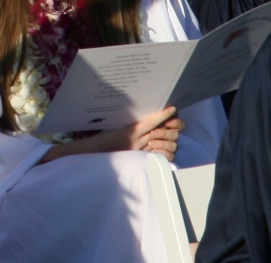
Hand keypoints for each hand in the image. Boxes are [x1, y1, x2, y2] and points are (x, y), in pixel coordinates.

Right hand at [41, 106, 183, 163]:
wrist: (92, 155)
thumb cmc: (102, 140)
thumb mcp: (116, 127)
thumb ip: (132, 124)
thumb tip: (146, 117)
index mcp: (130, 130)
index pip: (151, 121)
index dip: (163, 115)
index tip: (173, 109)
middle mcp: (137, 141)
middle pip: (162, 132)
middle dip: (173, 128)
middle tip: (178, 123)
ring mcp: (140, 152)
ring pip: (164, 145)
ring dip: (171, 141)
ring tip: (172, 136)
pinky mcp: (140, 160)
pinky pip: (160, 158)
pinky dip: (166, 153)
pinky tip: (166, 149)